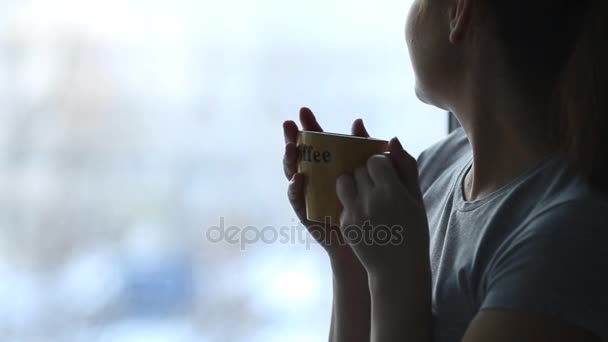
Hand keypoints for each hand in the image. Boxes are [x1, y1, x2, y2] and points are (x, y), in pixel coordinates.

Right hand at [283, 108, 369, 268]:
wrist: (373, 240)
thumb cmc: (373, 205)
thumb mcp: (373, 172)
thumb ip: (365, 147)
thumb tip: (358, 121)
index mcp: (331, 164)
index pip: (317, 142)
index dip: (309, 126)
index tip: (304, 111)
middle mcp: (316, 176)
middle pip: (300, 154)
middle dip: (292, 138)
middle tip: (289, 125)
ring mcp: (309, 193)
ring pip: (293, 173)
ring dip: (290, 160)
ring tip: (292, 148)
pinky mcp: (306, 212)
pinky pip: (296, 199)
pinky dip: (295, 188)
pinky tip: (298, 178)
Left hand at [335, 137, 429, 277]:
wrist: (398, 269)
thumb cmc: (413, 231)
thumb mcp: (416, 199)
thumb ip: (406, 167)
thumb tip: (392, 139)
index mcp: (392, 191)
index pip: (375, 161)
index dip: (379, 163)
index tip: (385, 172)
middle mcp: (371, 200)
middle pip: (357, 170)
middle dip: (364, 172)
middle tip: (375, 184)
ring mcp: (355, 212)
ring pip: (343, 181)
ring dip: (351, 182)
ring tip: (363, 193)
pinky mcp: (345, 223)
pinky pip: (342, 200)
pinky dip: (350, 201)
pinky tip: (363, 213)